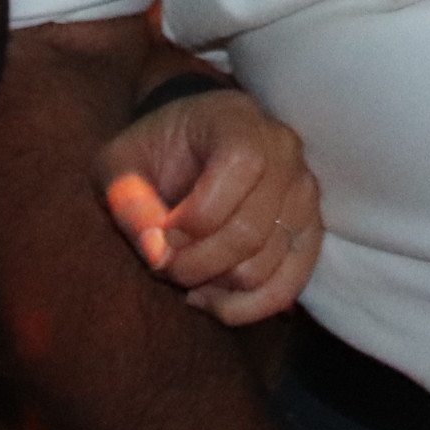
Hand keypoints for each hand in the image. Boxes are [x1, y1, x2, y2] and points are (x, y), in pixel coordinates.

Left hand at [96, 85, 323, 323]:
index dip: (193, 216)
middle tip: (164, 263)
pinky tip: (211, 299)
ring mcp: (304, 194)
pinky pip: (289, 286)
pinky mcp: (309, 232)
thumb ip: (130, 204)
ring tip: (183, 274)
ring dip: (215, 285)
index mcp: (241, 122)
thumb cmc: (153, 153)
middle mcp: (284, 153)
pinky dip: (247, 307)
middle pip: (249, 232)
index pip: (238, 169)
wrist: (188, 148)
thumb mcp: (120, 165)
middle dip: (196, 262)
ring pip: (265, 267)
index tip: (158, 231)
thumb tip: (157, 255)